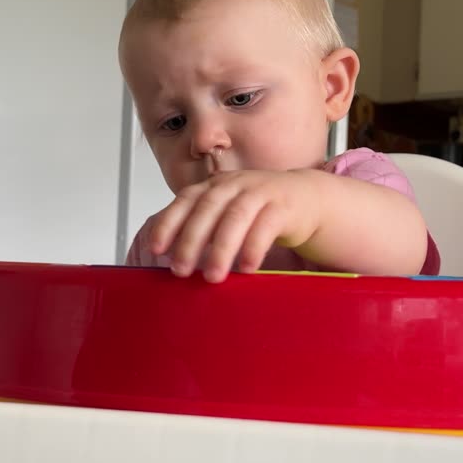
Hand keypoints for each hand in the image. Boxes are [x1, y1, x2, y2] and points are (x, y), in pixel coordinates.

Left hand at [148, 169, 322, 282]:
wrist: (306, 198)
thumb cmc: (260, 209)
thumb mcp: (227, 210)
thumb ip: (203, 226)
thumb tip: (172, 257)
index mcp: (215, 186)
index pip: (186, 200)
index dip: (169, 223)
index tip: (156, 249)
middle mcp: (234, 185)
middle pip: (207, 210)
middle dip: (191, 241)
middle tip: (181, 270)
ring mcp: (260, 193)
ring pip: (235, 218)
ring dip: (221, 249)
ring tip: (213, 276)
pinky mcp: (284, 207)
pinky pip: (266, 226)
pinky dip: (254, 248)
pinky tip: (246, 268)